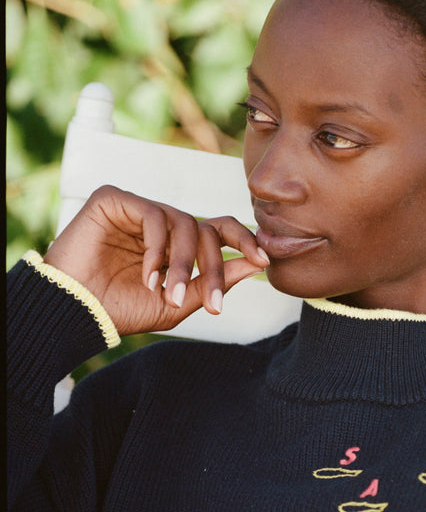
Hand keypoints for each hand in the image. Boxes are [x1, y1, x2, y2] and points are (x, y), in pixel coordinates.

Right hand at [43, 185, 269, 336]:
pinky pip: (154, 214)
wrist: (75, 312)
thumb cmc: (121, 310)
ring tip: (169, 293)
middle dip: (214, 267)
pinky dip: (158, 247)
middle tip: (214, 302)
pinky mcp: (115, 199)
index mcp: (176, 245)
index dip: (244, 240)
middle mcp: (161, 225)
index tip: (263, 261)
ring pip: (184, 221)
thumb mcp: (177, 304)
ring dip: (184, 263)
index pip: (218, 229)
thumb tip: (254, 263)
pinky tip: (148, 274)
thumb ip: (212, 282)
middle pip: (207, 228)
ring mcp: (138, 210)